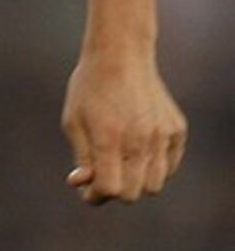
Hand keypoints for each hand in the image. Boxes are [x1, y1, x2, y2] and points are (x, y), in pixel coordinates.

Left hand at [61, 50, 186, 204]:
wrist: (120, 55)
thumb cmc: (89, 88)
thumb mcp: (73, 122)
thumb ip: (81, 157)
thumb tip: (81, 184)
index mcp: (110, 138)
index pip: (110, 189)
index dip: (95, 195)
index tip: (86, 190)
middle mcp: (140, 140)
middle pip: (133, 193)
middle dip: (115, 190)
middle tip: (102, 175)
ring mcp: (162, 136)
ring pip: (154, 184)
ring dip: (136, 182)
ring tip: (121, 162)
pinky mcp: (176, 130)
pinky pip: (169, 165)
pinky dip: (155, 167)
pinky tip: (138, 151)